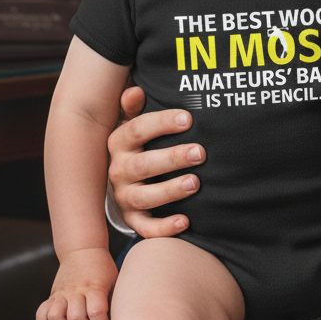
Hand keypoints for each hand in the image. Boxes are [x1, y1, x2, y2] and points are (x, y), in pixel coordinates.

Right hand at [36, 247, 117, 319]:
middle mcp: (76, 290)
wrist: (83, 250)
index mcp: (95, 286)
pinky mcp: (52, 296)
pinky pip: (41, 314)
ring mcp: (62, 293)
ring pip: (55, 317)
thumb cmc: (103, 269)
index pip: (96, 312)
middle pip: (76, 319)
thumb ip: (116, 299)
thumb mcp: (115, 279)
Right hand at [106, 87, 205, 237]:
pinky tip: (186, 222)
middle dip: (173, 158)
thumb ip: (133, 107)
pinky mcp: (133, 218)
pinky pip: (145, 227)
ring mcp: (124, 196)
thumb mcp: (133, 122)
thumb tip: (135, 91)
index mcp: (120, 142)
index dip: (162, 123)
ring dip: (170, 190)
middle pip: (143, 165)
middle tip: (200, 153)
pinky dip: (164, 228)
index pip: (137, 130)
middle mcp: (119, 170)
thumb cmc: (138, 143)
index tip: (188, 119)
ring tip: (196, 183)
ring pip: (144, 197)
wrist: (121, 178)